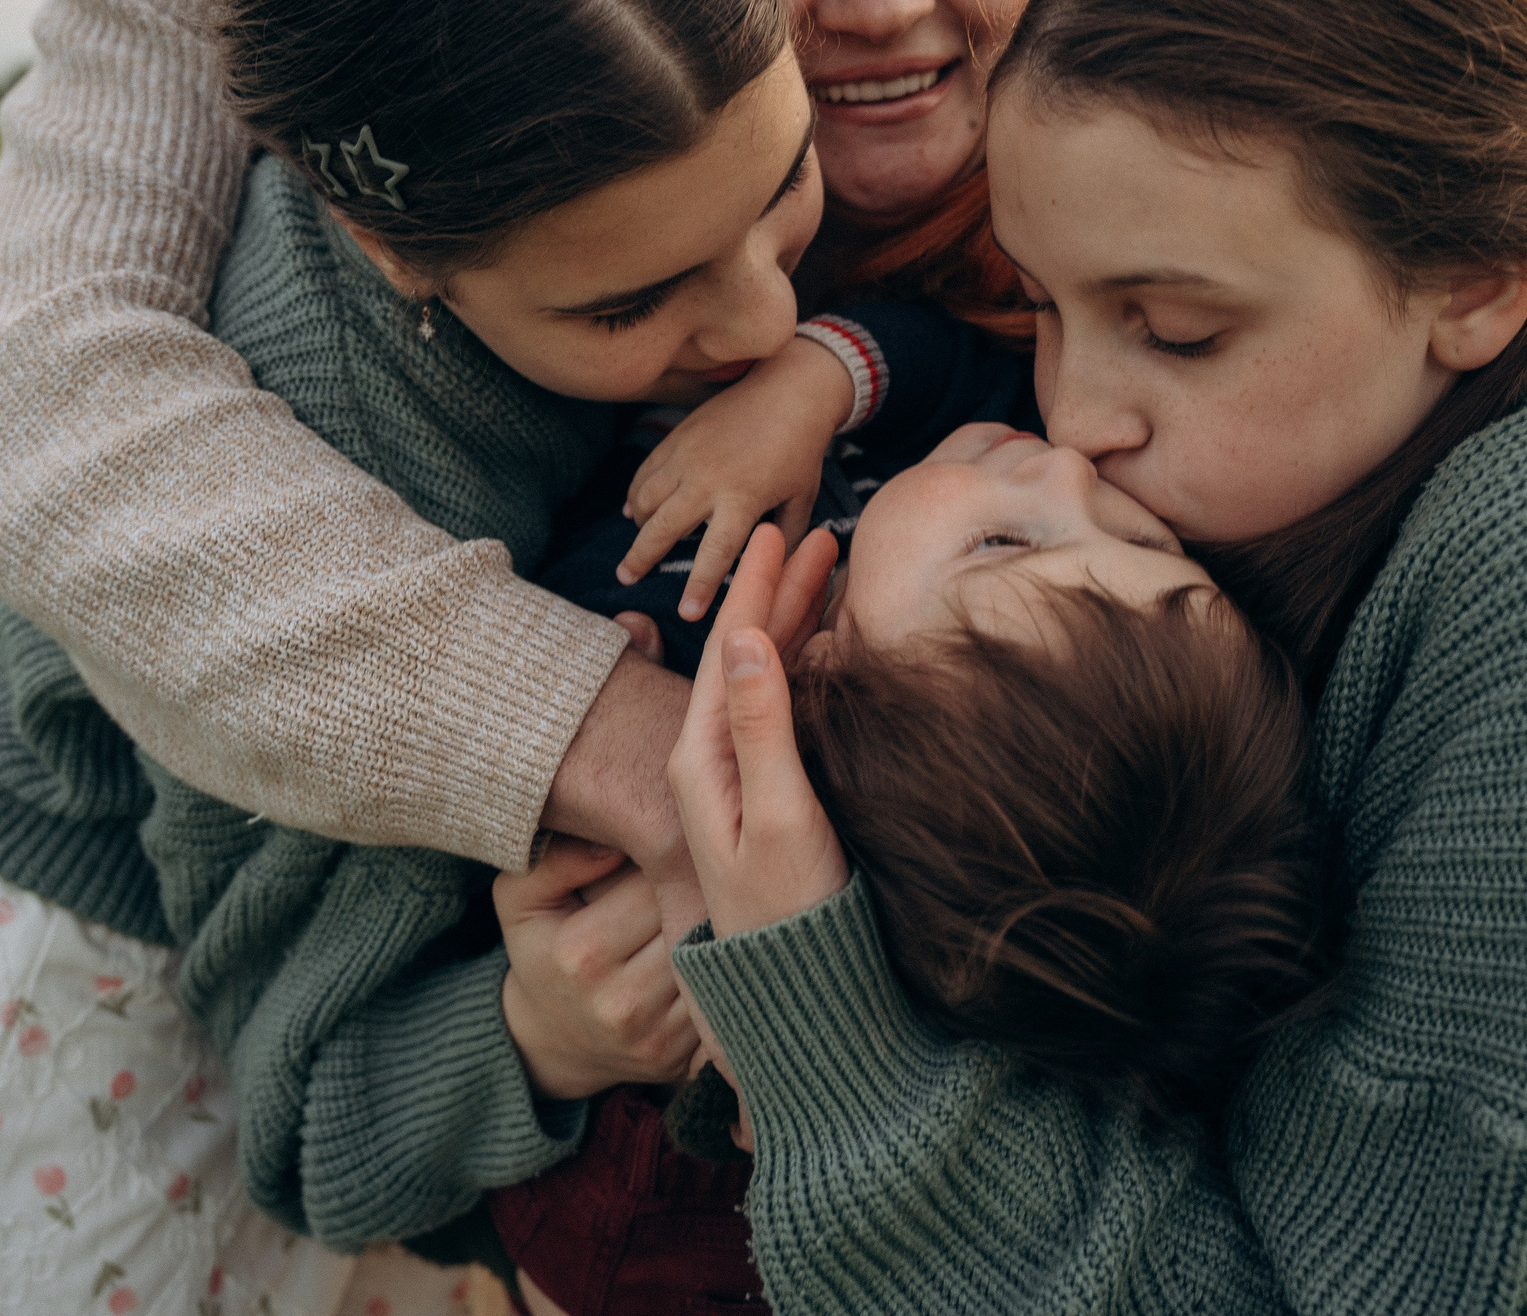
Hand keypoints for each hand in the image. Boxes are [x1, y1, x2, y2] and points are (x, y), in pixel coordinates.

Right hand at [497, 836, 699, 1098]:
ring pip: (710, 956)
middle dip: (694, 889)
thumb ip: (553, 861)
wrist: (549, 1041)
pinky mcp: (680, 1055)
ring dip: (712, 928)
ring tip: (699, 908)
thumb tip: (613, 846)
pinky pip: (716, 995)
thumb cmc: (540, 952)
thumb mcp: (520, 900)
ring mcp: (654, 1034)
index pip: (654, 881)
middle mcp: (620, 1000)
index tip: (664, 848)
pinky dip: (715, 970)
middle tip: (693, 872)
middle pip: (689, 918)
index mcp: (581, 953)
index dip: (665, 858)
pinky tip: (702, 951)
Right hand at [619, 339, 854, 620]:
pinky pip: (645, 472)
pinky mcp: (676, 437)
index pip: (715, 554)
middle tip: (625, 580)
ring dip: (636, 525)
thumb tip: (775, 570)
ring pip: (645, 498)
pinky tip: (631, 509)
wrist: (788, 389)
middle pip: (663, 528)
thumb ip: (784, 537)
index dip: (699, 587)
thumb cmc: (800, 450)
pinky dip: (634, 493)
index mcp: (742, 499)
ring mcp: (687, 457)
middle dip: (641, 558)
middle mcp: (707, 481)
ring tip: (634, 546)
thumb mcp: (801, 499)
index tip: (686, 615)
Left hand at [667, 524, 848, 938]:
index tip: (776, 534)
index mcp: (702, 759)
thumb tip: (742, 639)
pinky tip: (823, 641)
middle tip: (817, 534)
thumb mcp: (779, 814)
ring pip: (766, 677)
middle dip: (780, 592)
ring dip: (793, 620)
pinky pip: (783, 707)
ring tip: (824, 569)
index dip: (755, 589)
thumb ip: (761, 725)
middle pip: (746, 655)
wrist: (800, 992)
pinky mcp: (770, 794)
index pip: (728, 652)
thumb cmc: (791, 912)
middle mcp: (713, 761)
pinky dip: (805, 663)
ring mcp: (740, 777)